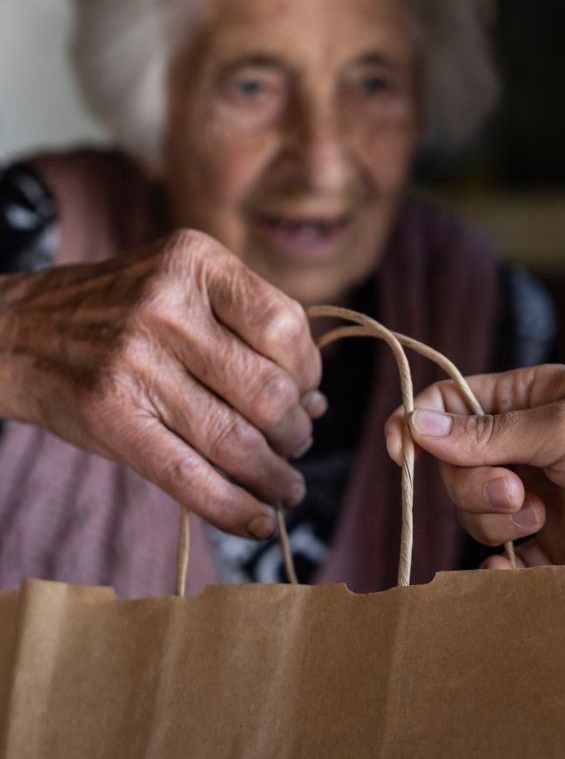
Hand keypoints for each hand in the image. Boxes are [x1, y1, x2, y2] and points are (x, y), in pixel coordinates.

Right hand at [0, 229, 323, 539]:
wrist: (21, 331)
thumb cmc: (121, 312)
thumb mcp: (183, 288)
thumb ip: (248, 332)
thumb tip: (318, 403)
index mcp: (195, 260)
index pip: (286, 326)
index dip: (308, 372)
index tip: (305, 394)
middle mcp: (166, 304)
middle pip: (269, 389)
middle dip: (295, 430)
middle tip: (293, 443)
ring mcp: (135, 360)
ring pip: (236, 440)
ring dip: (274, 476)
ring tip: (283, 486)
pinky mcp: (110, 416)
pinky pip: (189, 476)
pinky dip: (233, 508)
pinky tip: (256, 520)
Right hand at [385, 364, 564, 566]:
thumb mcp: (564, 425)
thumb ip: (488, 433)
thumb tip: (416, 425)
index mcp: (525, 400)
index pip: (451, 404)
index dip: (419, 423)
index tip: (401, 450)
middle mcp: (524, 447)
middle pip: (456, 466)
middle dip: (474, 483)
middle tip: (515, 492)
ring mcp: (537, 496)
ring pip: (475, 513)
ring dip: (494, 519)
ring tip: (539, 518)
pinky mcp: (553, 546)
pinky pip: (504, 558)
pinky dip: (499, 568)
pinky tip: (509, 570)